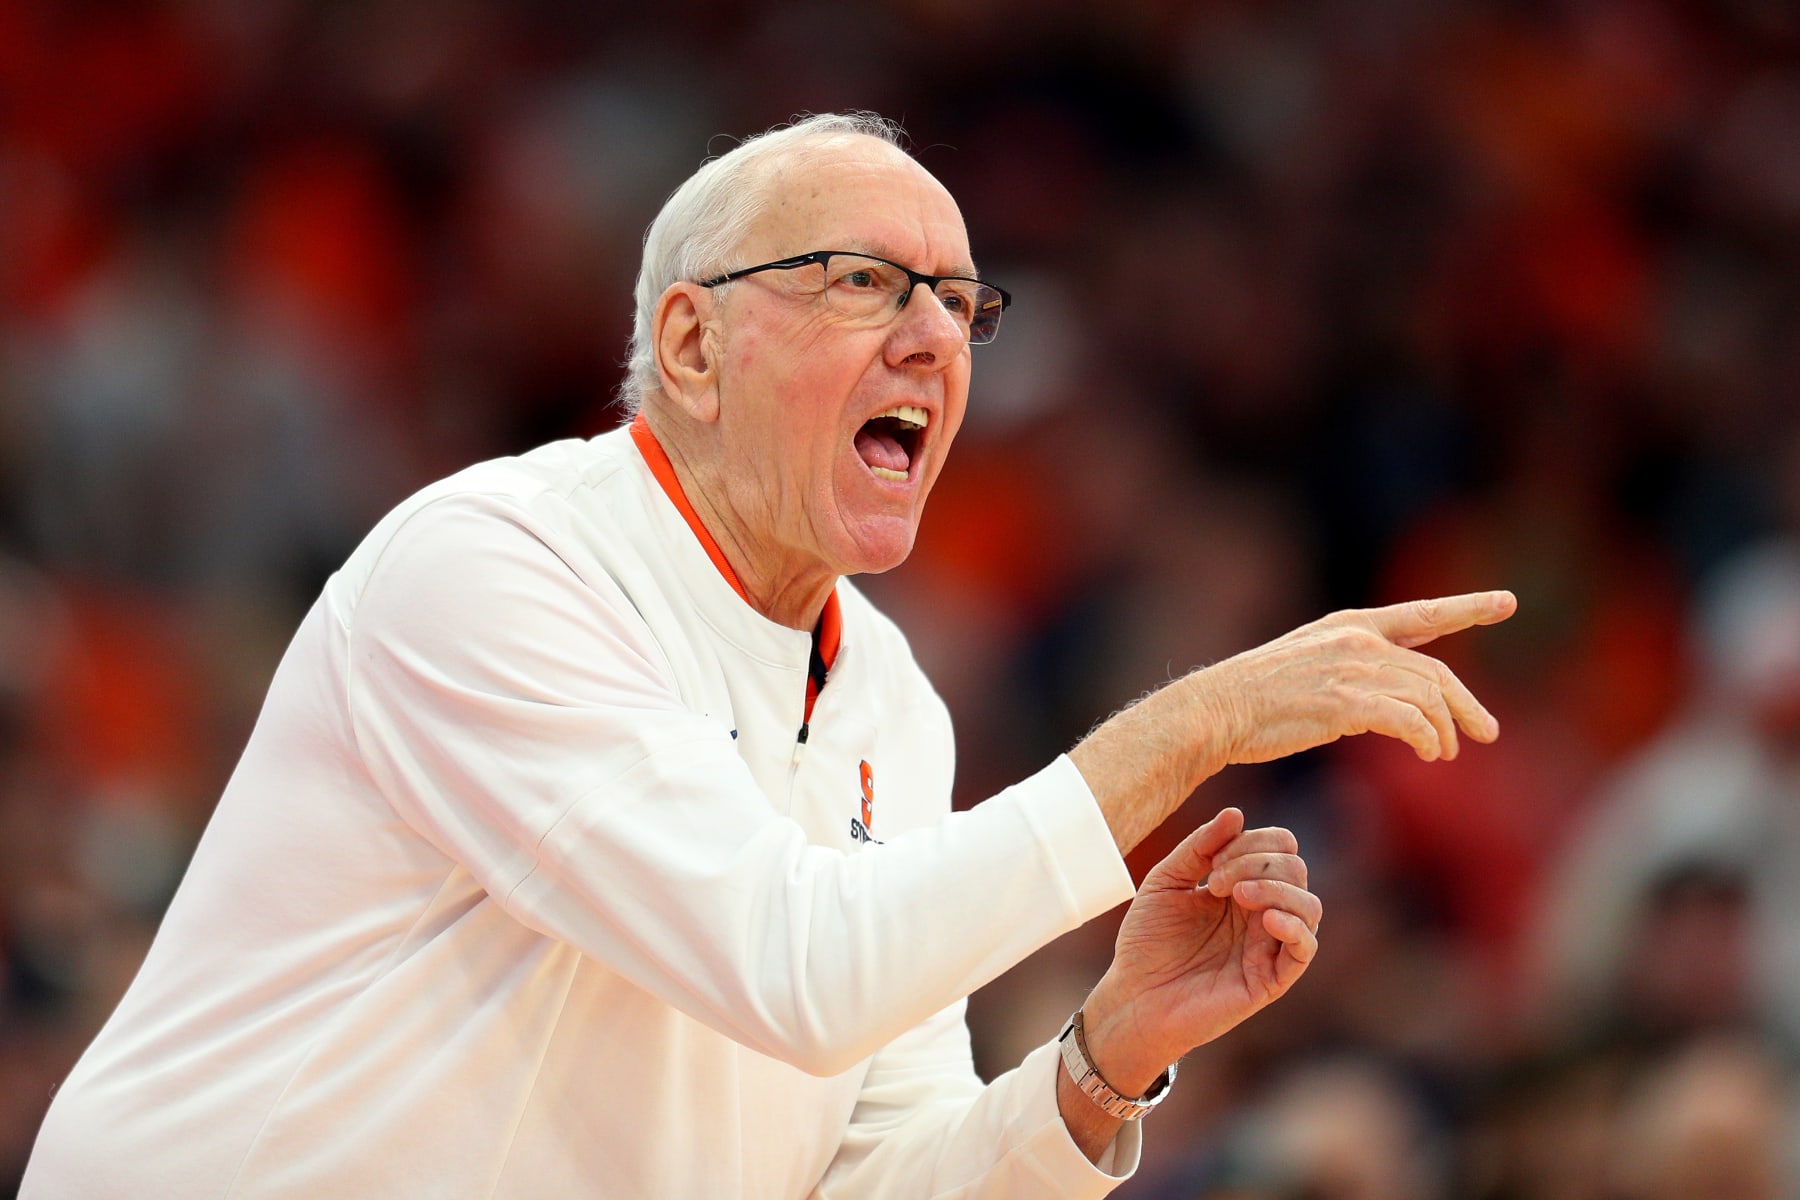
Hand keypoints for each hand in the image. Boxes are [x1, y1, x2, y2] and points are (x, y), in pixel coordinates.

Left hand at [1080, 808, 1318, 1093]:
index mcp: (1241, 886)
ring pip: (1309, 905)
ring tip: (1237, 897)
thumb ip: (1199, 846)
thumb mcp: (1165, 881)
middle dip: (1257, 862)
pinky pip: (1304, 950)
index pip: (1279, 847)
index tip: (1209, 863)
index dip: (1252, 841)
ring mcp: (1268, 946)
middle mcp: (1261, 913)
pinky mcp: (1270, 980)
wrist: (1133, 997)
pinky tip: (1266, 920)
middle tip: (1214, 883)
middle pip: (1295, 868)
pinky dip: (1294, 927)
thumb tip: (1236, 812)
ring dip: (1276, 889)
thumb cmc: (1146, 942)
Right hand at [1199, 590, 1515, 767]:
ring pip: (1428, 697)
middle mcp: (1357, 641)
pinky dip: (1426, 738)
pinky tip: (1428, 753)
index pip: (1421, 614)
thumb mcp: (1309, 662)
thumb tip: (1392, 697)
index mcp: (1349, 625)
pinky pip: (1409, 721)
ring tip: (1444, 754)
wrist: (1216, 709)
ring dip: (1445, 730)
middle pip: (1435, 670)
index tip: (1505, 603)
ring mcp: (1351, 670)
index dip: (1468, 608)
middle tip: (1488, 732)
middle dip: (1467, 704)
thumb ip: (1353, 668)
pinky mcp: (1345, 705)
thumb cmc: (1255, 697)